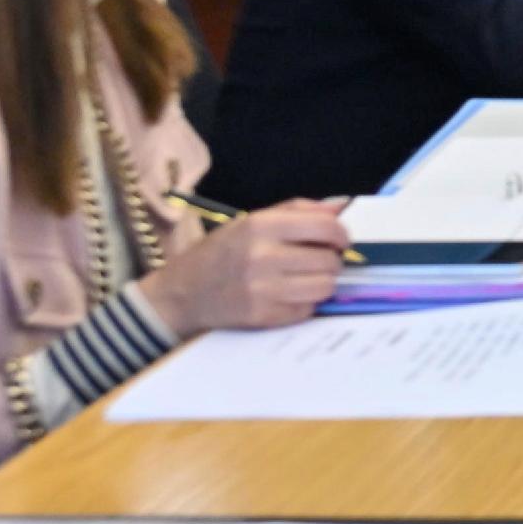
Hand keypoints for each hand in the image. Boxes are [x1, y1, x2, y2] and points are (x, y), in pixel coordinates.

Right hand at [138, 199, 348, 333]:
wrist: (181, 293)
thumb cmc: (221, 252)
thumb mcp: (252, 221)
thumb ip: (297, 210)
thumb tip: (341, 206)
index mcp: (260, 225)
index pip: (325, 226)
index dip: (341, 234)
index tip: (340, 241)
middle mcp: (262, 256)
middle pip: (329, 260)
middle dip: (331, 261)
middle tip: (317, 262)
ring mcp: (262, 289)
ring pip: (325, 287)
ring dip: (323, 283)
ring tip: (306, 279)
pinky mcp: (262, 317)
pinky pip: (308, 309)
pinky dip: (304, 303)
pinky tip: (287, 296)